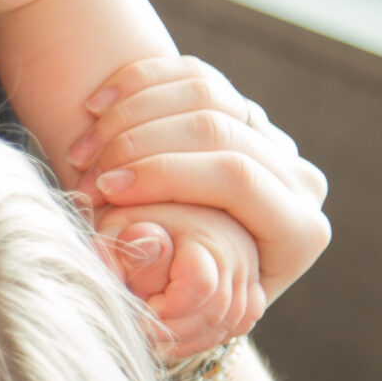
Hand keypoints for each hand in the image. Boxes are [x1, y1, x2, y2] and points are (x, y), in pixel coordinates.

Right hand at [70, 56, 330, 344]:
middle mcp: (297, 178)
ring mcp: (272, 137)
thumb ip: (171, 275)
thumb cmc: (183, 303)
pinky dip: (136, 84)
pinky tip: (96, 107)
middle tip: (85, 173)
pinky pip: (192, 74)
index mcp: (300, 231)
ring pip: (204, 94)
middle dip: (138, 146)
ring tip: (81, 150)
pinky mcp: (242, 109)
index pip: (236, 178)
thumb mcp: (184, 306)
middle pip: (217, 129)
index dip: (166, 174)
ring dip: (128, 116)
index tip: (107, 189)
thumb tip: (144, 240)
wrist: (199, 280)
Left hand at [98, 203, 261, 352]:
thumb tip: (135, 250)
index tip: (139, 312)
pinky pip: (243, 323)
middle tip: (143, 331)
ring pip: (232, 322)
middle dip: (175, 330)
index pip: (200, 284)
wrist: (153, 222)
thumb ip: (119, 245)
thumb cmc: (126, 229)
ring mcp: (247, 269)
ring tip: (156, 338)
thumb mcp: (114, 229)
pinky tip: (181, 335)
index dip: (166, 308)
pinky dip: (212, 336)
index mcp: (203, 230)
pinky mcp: (252, 285)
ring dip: (190, 340)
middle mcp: (235, 249)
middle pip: (217, 310)